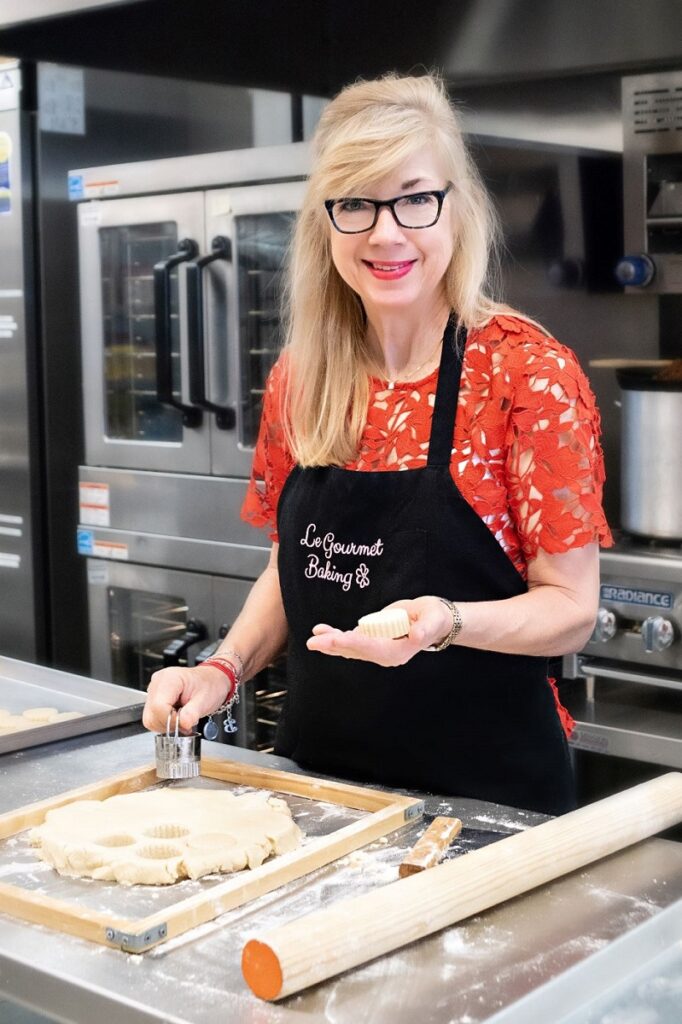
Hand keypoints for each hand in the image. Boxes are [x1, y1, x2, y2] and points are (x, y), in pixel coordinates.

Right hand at [142, 664, 231, 733]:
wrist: (211, 681)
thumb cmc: (209, 685)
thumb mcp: (205, 700)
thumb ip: (193, 712)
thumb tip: (183, 724)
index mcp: (169, 679)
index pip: (158, 706)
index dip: (171, 720)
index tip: (185, 723)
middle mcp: (157, 683)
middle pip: (151, 715)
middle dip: (169, 724)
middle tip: (185, 722)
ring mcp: (154, 690)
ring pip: (150, 719)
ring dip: (166, 725)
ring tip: (182, 718)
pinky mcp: (154, 698)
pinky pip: (152, 718)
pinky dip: (164, 722)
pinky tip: (177, 716)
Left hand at [306, 597, 452, 666]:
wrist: (432, 619)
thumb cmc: (433, 618)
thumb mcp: (432, 620)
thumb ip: (425, 629)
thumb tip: (416, 636)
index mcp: (397, 652)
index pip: (371, 648)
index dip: (352, 643)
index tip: (335, 639)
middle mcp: (384, 654)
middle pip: (355, 650)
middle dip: (334, 645)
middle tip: (313, 642)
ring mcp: (376, 648)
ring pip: (349, 647)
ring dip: (330, 642)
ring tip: (314, 636)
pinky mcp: (371, 640)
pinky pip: (350, 641)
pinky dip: (335, 636)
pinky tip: (321, 631)